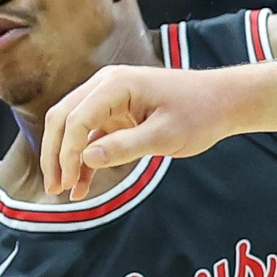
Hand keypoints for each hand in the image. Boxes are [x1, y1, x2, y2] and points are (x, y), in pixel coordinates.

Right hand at [40, 65, 243, 197]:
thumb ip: (125, 147)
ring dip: (63, 158)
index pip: (76, 119)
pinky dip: (83, 159)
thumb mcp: (164, 135)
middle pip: (63, 118)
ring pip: (71, 127)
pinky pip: (89, 135)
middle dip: (55, 155)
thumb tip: (86, 159)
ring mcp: (108, 98)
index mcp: (116, 84)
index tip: (69, 183)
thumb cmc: (198, 113)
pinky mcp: (114, 113)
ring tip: (61, 191)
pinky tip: (81, 186)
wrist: (222, 101)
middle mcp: (105, 85)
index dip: (67, 153)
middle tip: (54, 189)